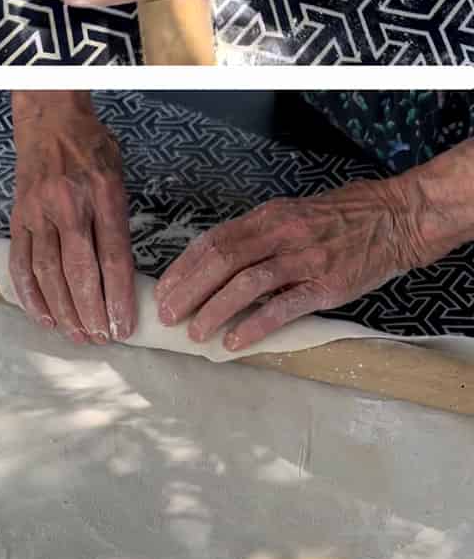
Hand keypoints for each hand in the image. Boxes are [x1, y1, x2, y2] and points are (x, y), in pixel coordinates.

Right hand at [10, 92, 135, 342]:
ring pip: (49, 272)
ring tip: (77, 335)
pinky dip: (30, 294)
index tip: (125, 326)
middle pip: (81, 271)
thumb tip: (123, 275)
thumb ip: (119, 221)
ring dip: (63, 310)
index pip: (113, 257)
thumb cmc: (90, 147)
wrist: (49, 118)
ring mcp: (39, 212)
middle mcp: (69, 205)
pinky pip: (22, 262)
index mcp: (103, 194)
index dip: (119, 297)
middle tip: (102, 339)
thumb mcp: (119, 176)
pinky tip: (42, 316)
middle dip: (92, 311)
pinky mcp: (18, 217)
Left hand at [154, 179, 424, 353]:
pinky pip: (283, 307)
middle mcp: (280, 234)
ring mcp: (304, 259)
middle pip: (222, 260)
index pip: (213, 241)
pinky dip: (255, 325)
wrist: (395, 219)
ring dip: (215, 310)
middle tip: (168, 315)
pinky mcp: (326, 285)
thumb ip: (256, 236)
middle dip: (189, 290)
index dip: (184, 268)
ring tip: (196, 333)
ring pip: (247, 283)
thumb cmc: (339, 219)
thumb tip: (215, 264)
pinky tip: (235, 342)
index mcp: (266, 217)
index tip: (163, 291)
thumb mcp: (291, 215)